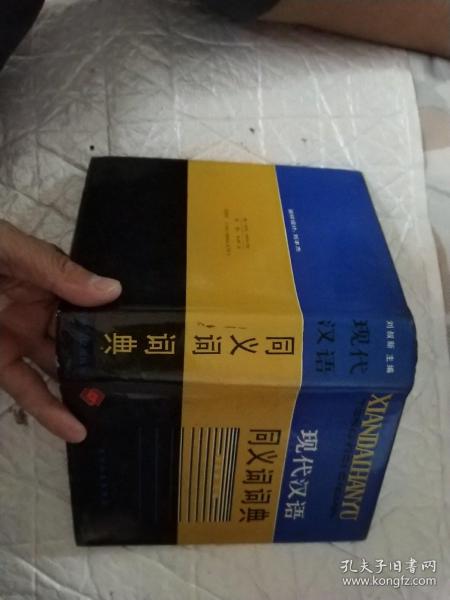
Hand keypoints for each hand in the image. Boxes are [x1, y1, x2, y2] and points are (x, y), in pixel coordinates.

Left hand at [0, 220, 121, 441]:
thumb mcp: (9, 249)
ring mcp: (20, 339)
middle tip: (140, 383)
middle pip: (80, 338)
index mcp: (48, 278)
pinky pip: (28, 390)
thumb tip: (113, 290)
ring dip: (83, 390)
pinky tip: (75, 428)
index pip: (91, 301)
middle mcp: (41, 311)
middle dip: (106, 359)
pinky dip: (50, 411)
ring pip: (58, 369)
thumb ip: (56, 271)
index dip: (117, 318)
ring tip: (114, 411)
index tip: (147, 339)